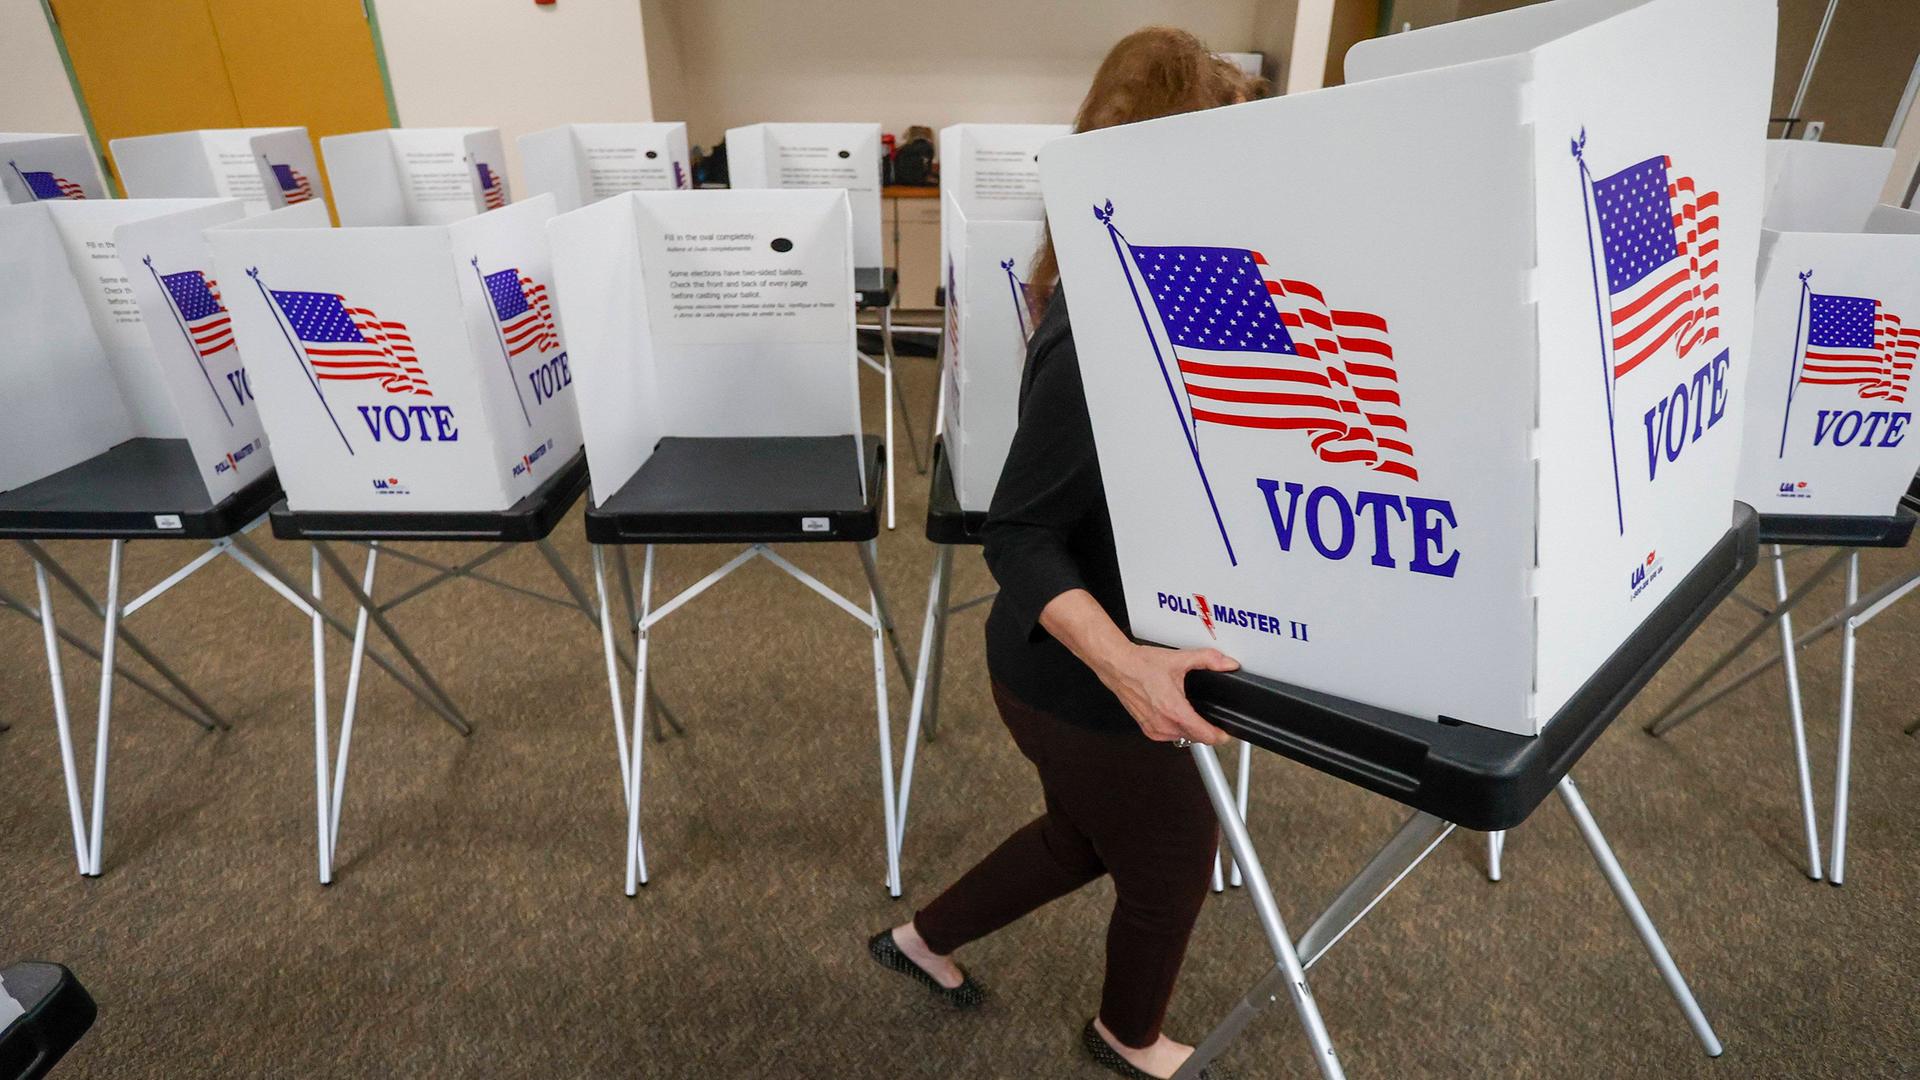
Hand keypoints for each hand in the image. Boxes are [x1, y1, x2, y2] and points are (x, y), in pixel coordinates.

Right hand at [1093, 644, 1237, 745]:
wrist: (1118, 666)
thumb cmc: (1141, 665)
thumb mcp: (1179, 659)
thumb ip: (1208, 659)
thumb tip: (1227, 664)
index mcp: (1174, 710)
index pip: (1205, 736)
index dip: (1219, 736)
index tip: (1225, 733)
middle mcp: (1163, 724)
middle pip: (1196, 737)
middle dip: (1205, 728)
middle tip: (1209, 715)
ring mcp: (1154, 729)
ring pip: (1182, 737)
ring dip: (1190, 728)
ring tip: (1189, 710)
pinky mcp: (1147, 729)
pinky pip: (1170, 735)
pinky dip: (1176, 727)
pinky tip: (1174, 713)